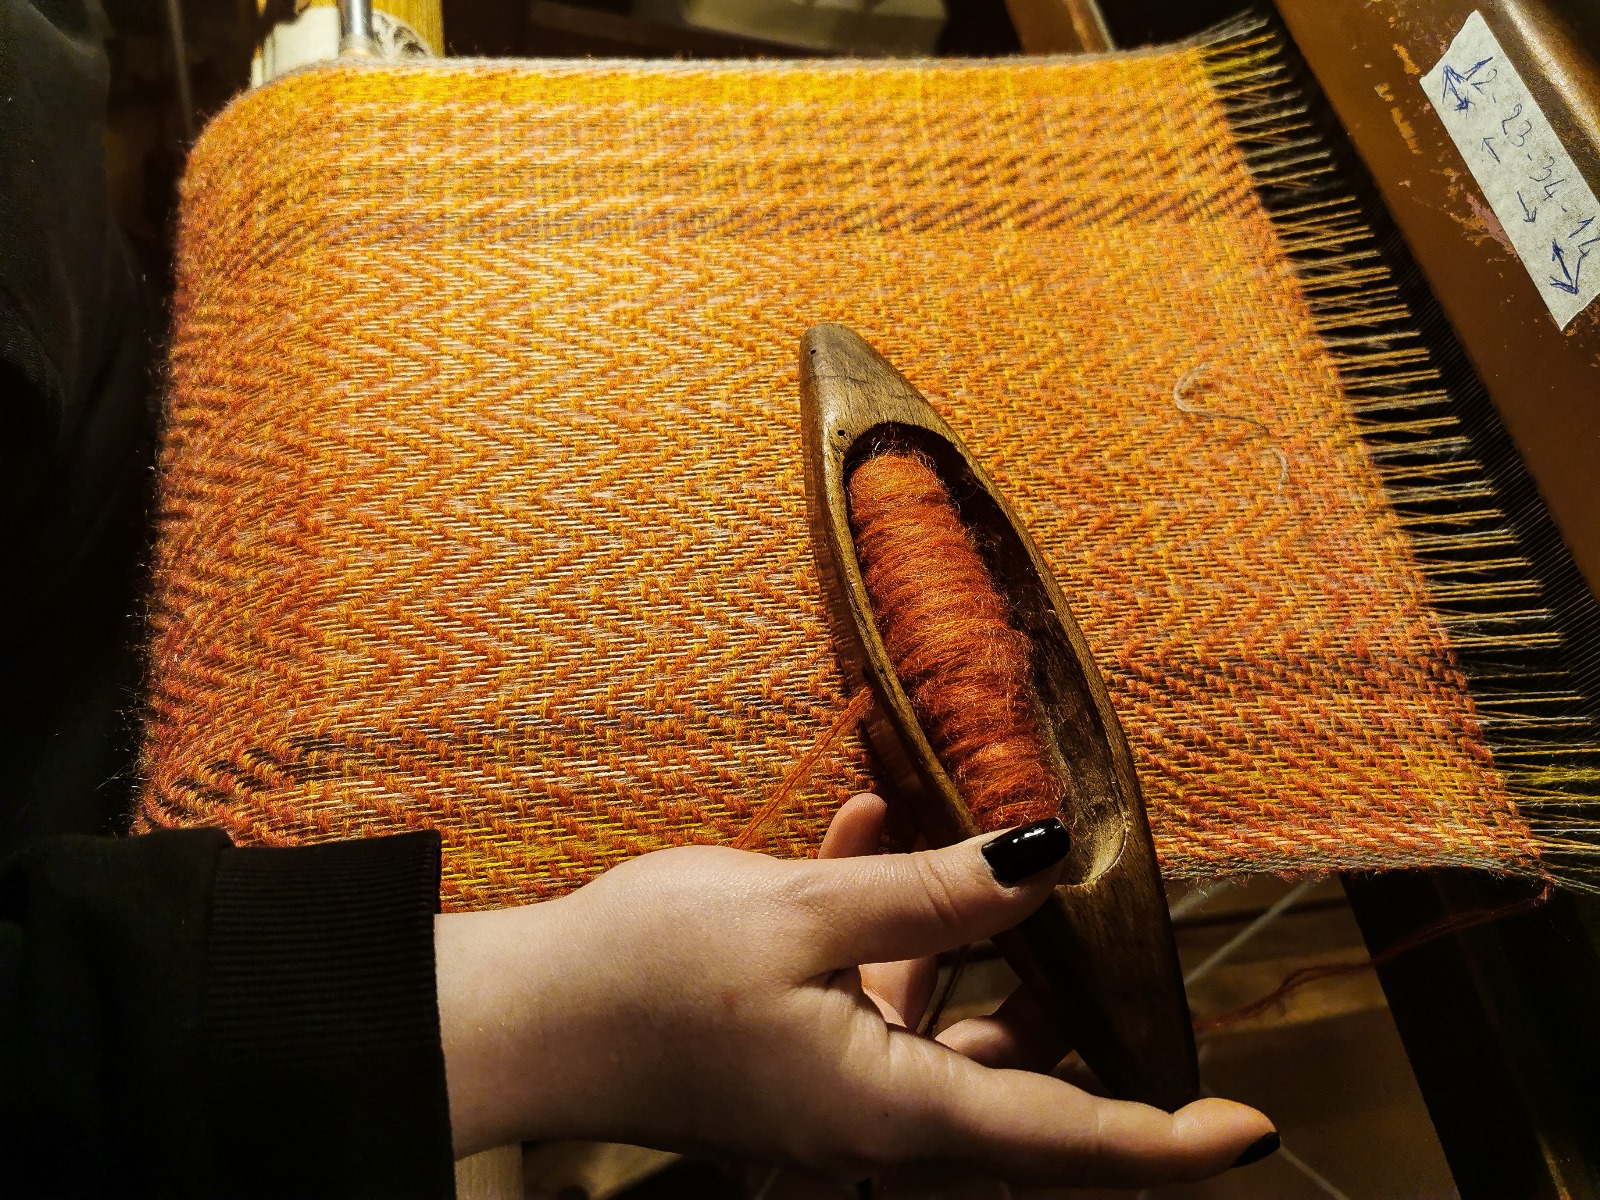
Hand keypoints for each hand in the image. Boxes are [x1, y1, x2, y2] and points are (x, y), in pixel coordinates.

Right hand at [434, 796, 1272, 1187]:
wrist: (530, 1012)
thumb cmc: (647, 978)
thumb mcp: (801, 916)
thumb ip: (930, 894)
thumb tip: (1041, 862)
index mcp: (894, 1108)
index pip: (1065, 1141)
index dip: (1167, 1143)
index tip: (1252, 1130)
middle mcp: (879, 1115)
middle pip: (1024, 1081)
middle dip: (1076, 1006)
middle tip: (1115, 926)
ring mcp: (839, 1086)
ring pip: (957, 1028)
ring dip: (984, 945)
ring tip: (993, 847)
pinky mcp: (802, 1049)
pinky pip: (882, 991)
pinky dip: (900, 923)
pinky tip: (877, 825)